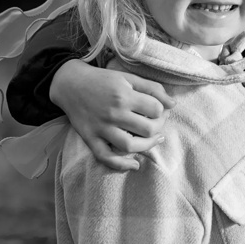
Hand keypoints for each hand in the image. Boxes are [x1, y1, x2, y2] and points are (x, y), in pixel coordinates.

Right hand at [50, 59, 175, 170]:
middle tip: (158, 123)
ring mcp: (101, 128)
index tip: (160, 109)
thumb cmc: (103, 80)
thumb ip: (152, 88)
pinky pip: (106, 157)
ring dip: (147, 146)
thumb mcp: (128, 78)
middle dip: (159, 128)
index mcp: (124, 96)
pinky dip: (121, 165)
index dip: (163, 110)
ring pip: (130, 146)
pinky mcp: (90, 138)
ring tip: (153, 140)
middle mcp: (113, 113)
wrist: (70, 84)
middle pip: (147, 129)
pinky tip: (135, 165)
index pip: (155, 109)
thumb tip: (174, 104)